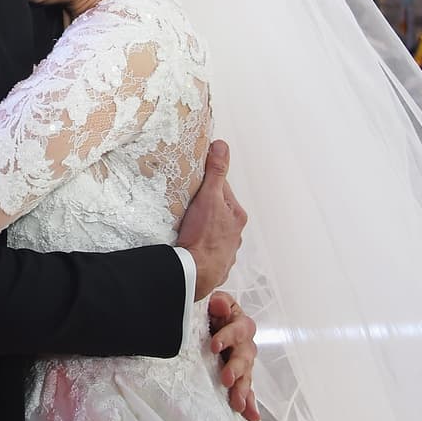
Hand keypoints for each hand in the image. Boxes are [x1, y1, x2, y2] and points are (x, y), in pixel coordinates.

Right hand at [176, 139, 246, 300]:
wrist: (195, 274)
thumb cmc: (203, 237)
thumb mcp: (208, 197)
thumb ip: (215, 171)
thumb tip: (221, 146)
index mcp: (237, 215)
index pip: (221, 189)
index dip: (206, 184)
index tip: (193, 184)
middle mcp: (235, 234)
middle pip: (216, 211)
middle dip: (202, 207)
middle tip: (186, 207)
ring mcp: (226, 251)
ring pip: (211, 231)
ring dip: (200, 228)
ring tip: (185, 227)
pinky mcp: (214, 265)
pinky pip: (205, 250)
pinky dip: (198, 246)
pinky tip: (188, 245)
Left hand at [207, 293, 260, 420]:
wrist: (201, 321)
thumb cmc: (206, 309)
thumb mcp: (209, 299)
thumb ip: (217, 301)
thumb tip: (220, 305)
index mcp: (238, 321)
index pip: (238, 328)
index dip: (228, 336)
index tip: (214, 345)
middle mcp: (244, 342)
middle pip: (245, 355)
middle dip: (237, 368)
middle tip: (227, 379)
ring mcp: (241, 360)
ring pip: (246, 375)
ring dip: (243, 389)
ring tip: (238, 404)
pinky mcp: (237, 375)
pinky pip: (245, 389)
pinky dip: (248, 403)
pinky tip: (251, 416)